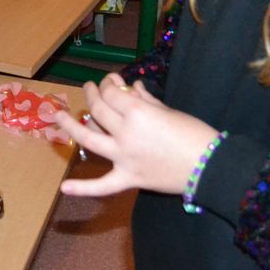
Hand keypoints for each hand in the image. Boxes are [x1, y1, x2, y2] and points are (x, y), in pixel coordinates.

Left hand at [54, 73, 219, 198]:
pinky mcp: (129, 179)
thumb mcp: (170, 110)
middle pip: (99, 111)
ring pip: (89, 140)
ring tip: (58, 116)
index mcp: (138, 113)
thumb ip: (147, 100)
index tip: (112, 80)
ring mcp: (124, 158)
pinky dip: (83, 189)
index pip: (112, 94)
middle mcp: (126, 134)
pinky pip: (102, 186)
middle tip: (90, 89)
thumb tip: (133, 88)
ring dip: (71, 126)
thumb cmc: (195, 133)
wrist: (211, 167)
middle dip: (92, 95)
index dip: (109, 84)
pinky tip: (64, 189)